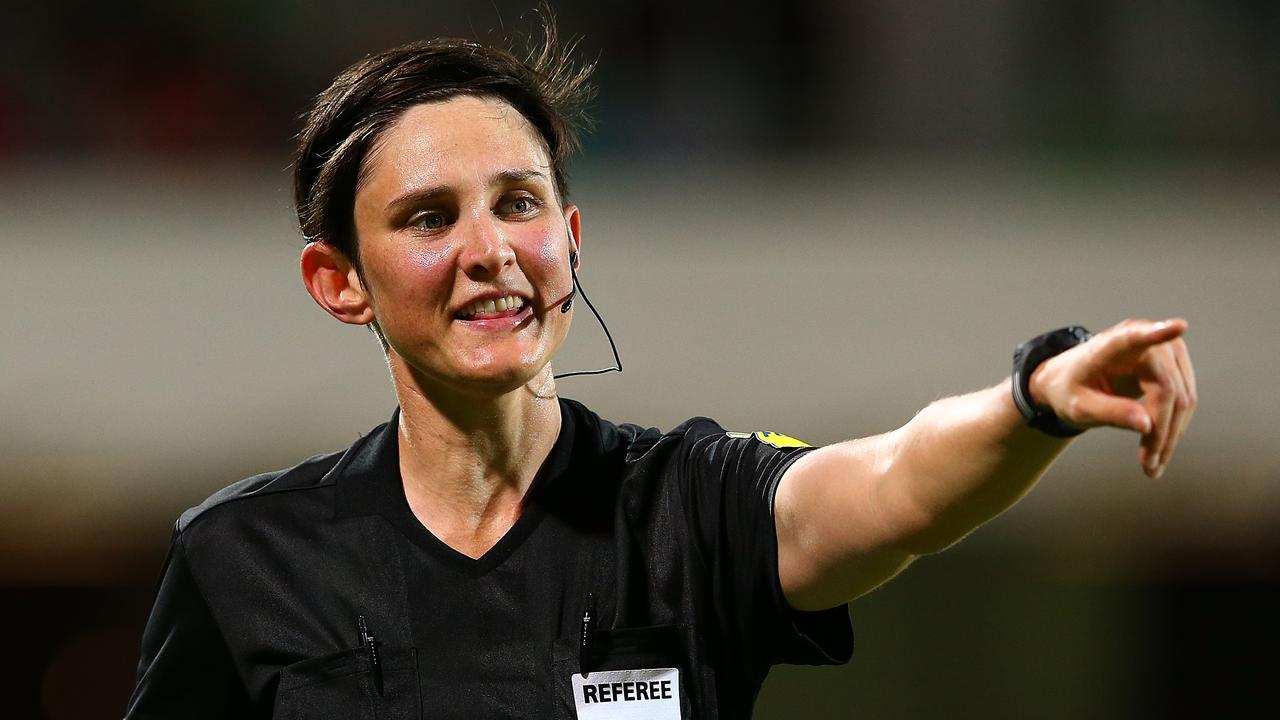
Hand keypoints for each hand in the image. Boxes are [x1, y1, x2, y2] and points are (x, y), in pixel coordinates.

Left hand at [1029, 318, 1196, 477]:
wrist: (1068, 379)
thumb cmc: (1069, 388)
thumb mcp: (1080, 406)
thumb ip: (1110, 412)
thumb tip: (1148, 425)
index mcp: (1111, 345)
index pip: (1136, 338)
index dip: (1157, 333)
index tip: (1177, 327)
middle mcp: (1143, 340)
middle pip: (1169, 389)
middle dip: (1163, 432)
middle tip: (1150, 466)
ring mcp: (1163, 349)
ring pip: (1183, 398)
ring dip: (1171, 434)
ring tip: (1153, 464)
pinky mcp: (1173, 364)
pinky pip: (1183, 400)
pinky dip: (1173, 427)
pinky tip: (1158, 448)